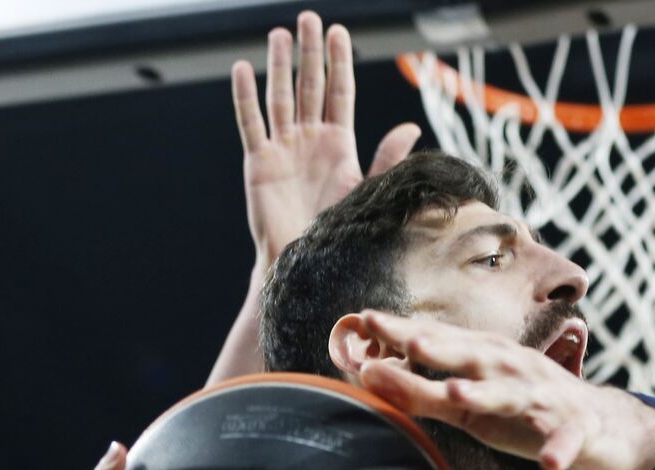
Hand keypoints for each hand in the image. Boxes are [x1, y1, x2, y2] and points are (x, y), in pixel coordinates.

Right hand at [231, 12, 420, 264]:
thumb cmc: (338, 231)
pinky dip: (246, 97)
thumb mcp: (367, 190)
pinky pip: (251, 123)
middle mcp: (310, 140)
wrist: (306, 261)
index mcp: (339, 144)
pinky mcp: (260, 161)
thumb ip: (386, 158)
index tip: (338, 32)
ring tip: (279, 34)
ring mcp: (284, 148)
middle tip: (308, 19)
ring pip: (280, 97)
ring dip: (278, 66)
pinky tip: (243, 69)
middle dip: (309, 52)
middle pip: (309, 86)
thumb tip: (411, 127)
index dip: (338, 63)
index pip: (339, 92)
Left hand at [346, 312, 654, 469]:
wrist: (598, 426)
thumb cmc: (523, 409)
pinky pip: (565, 441)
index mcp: (487, 359)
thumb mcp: (467, 404)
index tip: (365, 320)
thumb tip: (366, 374)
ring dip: (487, 392)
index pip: (441, 340)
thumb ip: (421, 391)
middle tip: (407, 340)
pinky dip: (559, 450)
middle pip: (474, 357)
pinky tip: (550, 463)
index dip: (406, 332)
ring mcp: (544, 398)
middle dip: (442, 348)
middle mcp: (514, 369)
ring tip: (457, 392)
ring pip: (514, 394)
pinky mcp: (572, 430)